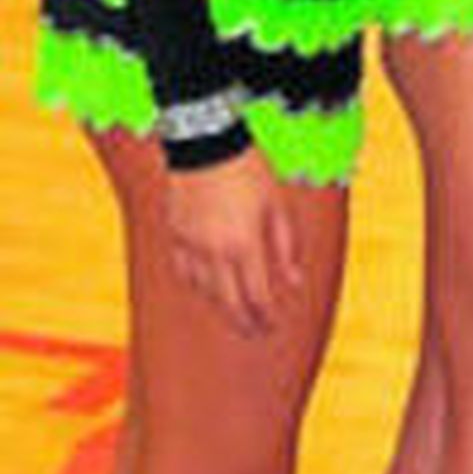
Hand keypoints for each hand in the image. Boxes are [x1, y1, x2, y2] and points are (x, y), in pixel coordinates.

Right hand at [166, 146, 302, 336]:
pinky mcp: (174, 234)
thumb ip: (287, 247)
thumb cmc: (249, 170)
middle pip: (229, 302)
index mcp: (244, 244)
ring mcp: (190, 244)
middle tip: (256, 333)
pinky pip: (185, 271)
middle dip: (244, 322)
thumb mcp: (278, 204)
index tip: (273, 327)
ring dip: (222, 305)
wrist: (206, 140)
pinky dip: (198, 285)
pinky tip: (208, 287)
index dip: (266, 317)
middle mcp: (214, 252)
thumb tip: (296, 283)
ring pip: (205, 290)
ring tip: (236, 311)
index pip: (257, 297)